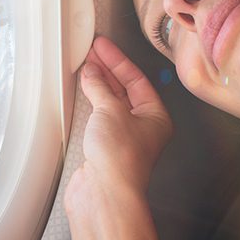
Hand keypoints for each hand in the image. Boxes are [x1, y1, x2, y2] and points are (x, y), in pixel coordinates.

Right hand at [65, 36, 172, 212]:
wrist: (104, 193)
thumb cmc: (120, 158)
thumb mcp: (111, 110)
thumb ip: (100, 87)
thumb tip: (93, 71)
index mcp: (156, 117)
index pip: (137, 80)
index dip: (118, 60)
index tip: (103, 46)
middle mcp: (143, 128)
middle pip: (125, 91)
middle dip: (108, 70)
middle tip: (92, 51)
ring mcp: (123, 139)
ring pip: (111, 104)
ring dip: (98, 85)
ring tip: (86, 66)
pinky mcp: (105, 149)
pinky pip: (99, 118)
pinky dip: (91, 103)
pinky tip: (83, 92)